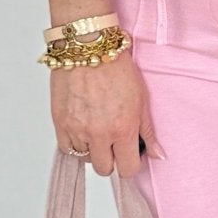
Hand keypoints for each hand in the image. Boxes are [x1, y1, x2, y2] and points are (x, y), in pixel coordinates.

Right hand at [50, 52, 164, 177]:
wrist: (88, 48)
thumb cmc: (116, 68)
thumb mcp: (141, 99)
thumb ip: (148, 132)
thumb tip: (157, 155)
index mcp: (123, 129)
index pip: (127, 169)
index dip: (130, 164)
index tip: (130, 155)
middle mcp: (99, 134)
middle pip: (104, 169)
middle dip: (111, 159)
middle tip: (113, 142)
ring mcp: (77, 129)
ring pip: (85, 159)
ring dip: (92, 149)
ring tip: (97, 128)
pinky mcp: (59, 123)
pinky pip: (66, 148)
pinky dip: (75, 144)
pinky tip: (82, 129)